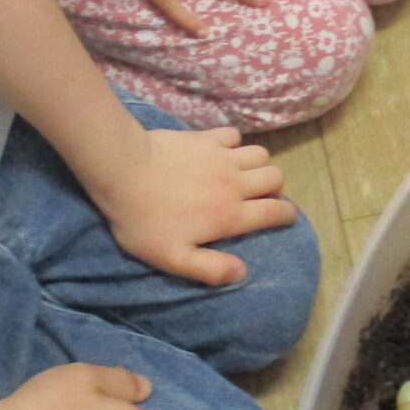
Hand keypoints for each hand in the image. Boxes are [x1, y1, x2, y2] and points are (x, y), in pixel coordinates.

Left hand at [92, 125, 296, 284]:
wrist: (123, 172)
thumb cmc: (145, 220)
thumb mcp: (173, 257)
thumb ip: (211, 268)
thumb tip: (242, 272)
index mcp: (231, 215)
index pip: (275, 212)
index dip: (286, 216)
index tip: (283, 218)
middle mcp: (235, 183)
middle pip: (275, 178)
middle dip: (274, 189)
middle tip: (258, 197)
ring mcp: (222, 157)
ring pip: (260, 155)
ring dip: (258, 165)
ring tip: (243, 175)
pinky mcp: (206, 138)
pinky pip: (234, 136)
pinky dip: (234, 144)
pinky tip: (220, 152)